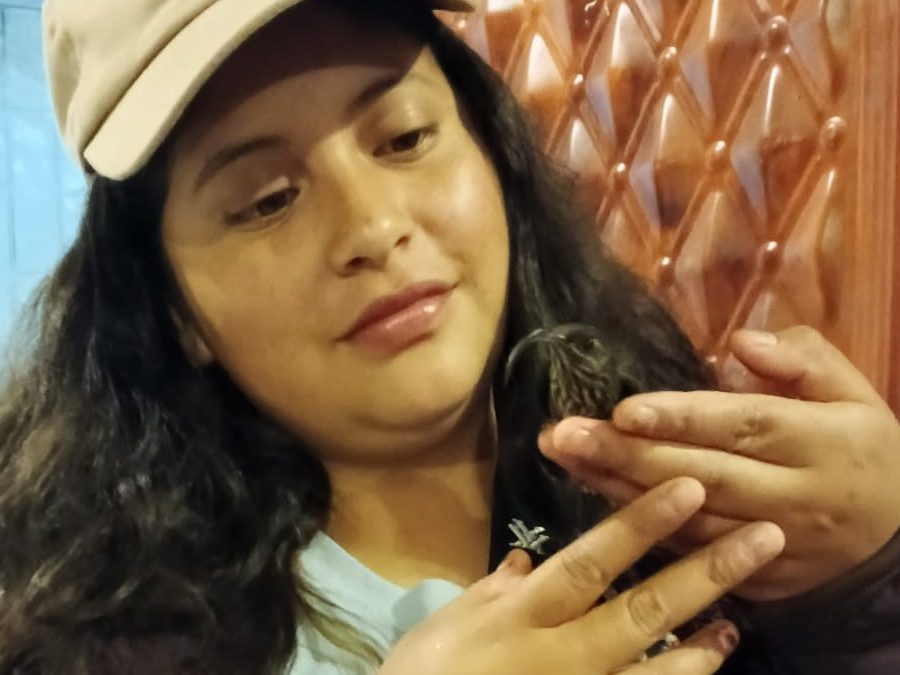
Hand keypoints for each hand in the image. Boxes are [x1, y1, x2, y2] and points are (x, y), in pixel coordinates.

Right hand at [379, 478, 784, 674]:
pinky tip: (706, 671)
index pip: (593, 561)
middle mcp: (562, 654)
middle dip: (703, 573)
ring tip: (739, 619)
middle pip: (641, 610)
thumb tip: (527, 561)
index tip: (687, 488)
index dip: (642, 524)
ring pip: (654, 671)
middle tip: (761, 539)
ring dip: (702, 645)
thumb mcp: (447, 623)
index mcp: (524, 615)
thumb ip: (492, 590)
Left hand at [538, 326, 899, 600]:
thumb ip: (803, 360)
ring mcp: (770, 543)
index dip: (683, 419)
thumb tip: (741, 341)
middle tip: (563, 433)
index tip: (623, 410)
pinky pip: (690, 550)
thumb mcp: (855, 394)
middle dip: (626, 455)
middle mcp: (792, 495)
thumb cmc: (863, 451)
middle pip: (701, 474)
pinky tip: (594, 493)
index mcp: (820, 442)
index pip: (744, 427)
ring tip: (563, 457)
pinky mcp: (754, 576)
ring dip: (617, 489)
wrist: (895, 545)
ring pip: (686, 518)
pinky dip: (639, 524)